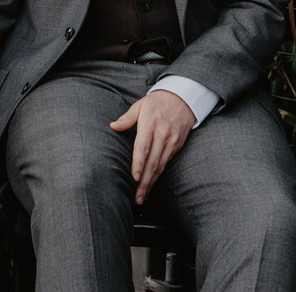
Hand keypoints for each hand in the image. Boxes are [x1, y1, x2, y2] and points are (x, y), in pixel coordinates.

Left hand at [110, 90, 195, 204]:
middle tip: (137, 198)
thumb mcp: (140, 105)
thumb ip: (127, 118)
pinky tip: (152, 184)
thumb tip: (113, 126)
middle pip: (152, 162)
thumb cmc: (156, 102)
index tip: (134, 177)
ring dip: (151, 183)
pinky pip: (167, 163)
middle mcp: (162, 135)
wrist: (183, 99)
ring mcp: (171, 142)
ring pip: (160, 166)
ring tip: (142, 197)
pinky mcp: (177, 146)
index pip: (143, 147)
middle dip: (144, 182)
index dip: (139, 164)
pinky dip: (159, 175)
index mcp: (150, 124)